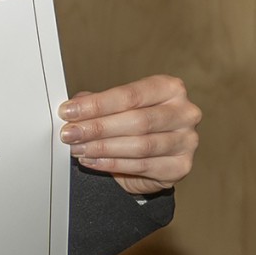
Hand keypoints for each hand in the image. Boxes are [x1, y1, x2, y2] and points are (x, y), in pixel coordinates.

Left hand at [60, 75, 200, 194]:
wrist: (154, 159)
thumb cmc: (136, 126)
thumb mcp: (118, 109)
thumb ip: (98, 104)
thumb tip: (73, 105)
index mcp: (170, 88)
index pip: (130, 95)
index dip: (97, 105)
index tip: (68, 112)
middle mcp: (184, 112)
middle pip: (137, 120)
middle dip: (97, 128)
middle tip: (69, 134)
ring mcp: (187, 140)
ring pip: (140, 145)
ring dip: (102, 148)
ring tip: (77, 148)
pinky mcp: (181, 166)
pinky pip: (142, 166)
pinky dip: (112, 164)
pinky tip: (92, 161)